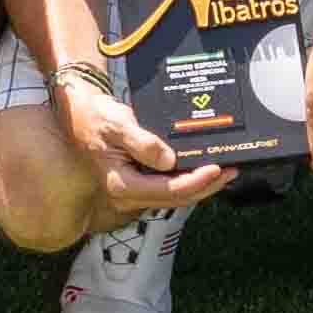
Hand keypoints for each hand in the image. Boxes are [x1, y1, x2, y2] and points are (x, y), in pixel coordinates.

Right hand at [56, 67, 232, 213]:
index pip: (168, 190)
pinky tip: (203, 168)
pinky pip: (169, 186)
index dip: (196, 182)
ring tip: (226, 171)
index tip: (216, 168)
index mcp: (121, 184)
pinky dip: (189, 179)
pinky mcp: (140, 182)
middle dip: (207, 186)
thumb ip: (143, 143)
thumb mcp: (117, 125)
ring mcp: (135, 190)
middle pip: (177, 198)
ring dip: (201, 185)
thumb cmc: (95, 118)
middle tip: (232, 171)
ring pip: (175, 196)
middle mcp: (128, 194)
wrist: (80, 114)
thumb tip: (169, 160)